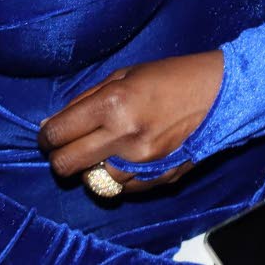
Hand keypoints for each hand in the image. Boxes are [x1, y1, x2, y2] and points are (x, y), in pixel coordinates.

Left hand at [38, 50, 222, 192]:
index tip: (48, 134)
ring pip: (92, 181)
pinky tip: (127, 156)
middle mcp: (124, 137)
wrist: (218, 93)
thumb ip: (84, 101)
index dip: (46, 137)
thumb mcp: (122, 75)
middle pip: (67, 164)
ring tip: (106, 147)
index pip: (58, 134)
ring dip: (92, 166)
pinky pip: (120, 189)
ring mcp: (141, 163)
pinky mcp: (157, 179)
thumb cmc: (169, 76)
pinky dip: (116, 176)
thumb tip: (50, 126)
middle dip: (60, 156)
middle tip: (67, 145)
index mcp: (113, 104)